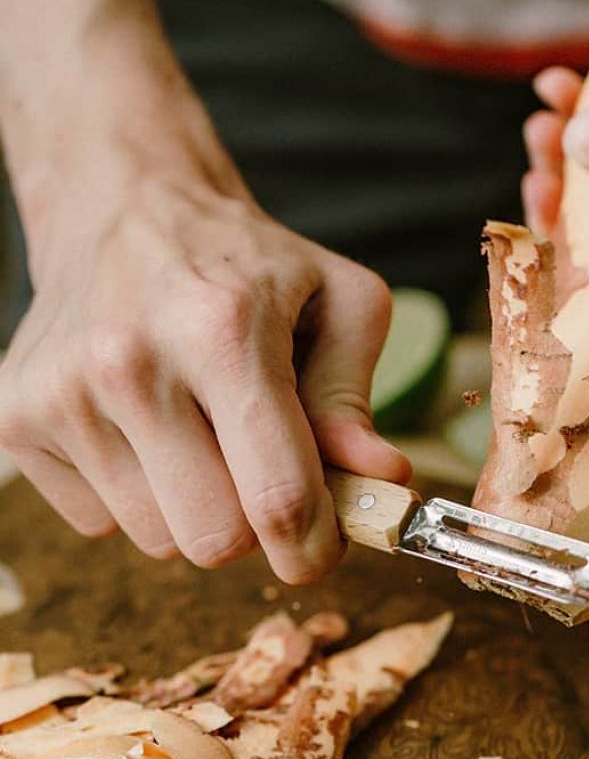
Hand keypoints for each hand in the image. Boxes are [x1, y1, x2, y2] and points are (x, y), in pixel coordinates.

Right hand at [0, 128, 409, 583]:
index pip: (277, 497)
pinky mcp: (14, 418)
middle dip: (256, 530)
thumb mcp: (340, 301)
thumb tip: (383, 480)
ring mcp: (61, 395)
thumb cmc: (248, 262)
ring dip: (196, 510)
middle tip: (269, 479)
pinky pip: (99, 523)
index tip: (325, 550)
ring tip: (203, 432)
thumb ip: (354, 398)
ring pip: (157, 541)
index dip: (314, 549)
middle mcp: (129, 364)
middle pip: (214, 540)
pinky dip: (139, 495)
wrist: (126, 208)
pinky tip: (147, 428)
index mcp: (223, 331)